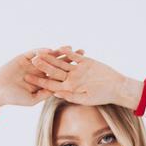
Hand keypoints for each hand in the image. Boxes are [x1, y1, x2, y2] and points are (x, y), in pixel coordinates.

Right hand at [0, 46, 84, 110]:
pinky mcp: (24, 57)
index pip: (60, 75)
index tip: (84, 69)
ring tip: (70, 48)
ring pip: (48, 56)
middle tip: (83, 53)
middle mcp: (40, 70)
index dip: (71, 72)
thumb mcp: (32, 100)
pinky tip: (51, 50)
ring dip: (59, 52)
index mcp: (44, 81)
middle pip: (58, 63)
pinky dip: (43, 51)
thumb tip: (59, 92)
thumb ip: (45, 94)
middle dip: (70, 58)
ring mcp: (33, 63)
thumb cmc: (14, 98)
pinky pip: (35, 52)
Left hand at [24, 47, 138, 106]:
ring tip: (41, 51)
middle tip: (31, 60)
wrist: (117, 87)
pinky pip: (74, 56)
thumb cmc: (103, 96)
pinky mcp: (86, 62)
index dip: (39, 81)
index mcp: (69, 88)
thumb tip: (55, 93)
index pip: (51, 84)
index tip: (28, 77)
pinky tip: (59, 47)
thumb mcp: (85, 98)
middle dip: (43, 66)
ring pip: (62, 62)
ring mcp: (78, 70)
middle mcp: (72, 79)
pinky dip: (67, 51)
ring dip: (52, 57)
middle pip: (54, 72)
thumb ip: (70, 95)